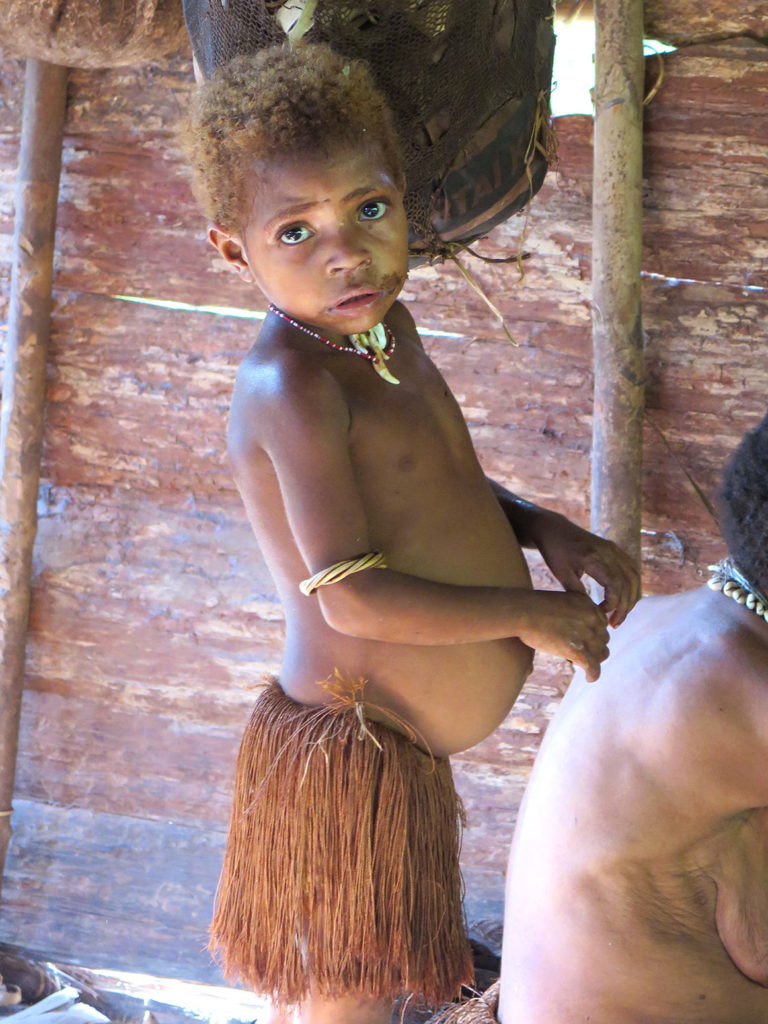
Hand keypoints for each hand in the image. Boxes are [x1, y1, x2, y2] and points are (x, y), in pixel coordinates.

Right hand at [517, 590, 609, 681]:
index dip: (594, 634)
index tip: (585, 641)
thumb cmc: (533, 607)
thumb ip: (573, 610)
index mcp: (588, 604)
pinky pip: (593, 667)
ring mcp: (586, 634)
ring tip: (586, 667)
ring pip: (601, 653)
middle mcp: (592, 618)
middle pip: (603, 639)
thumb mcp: (561, 601)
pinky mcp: (578, 650)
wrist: (523, 612)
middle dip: (594, 647)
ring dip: (594, 660)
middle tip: (582, 654)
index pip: (601, 624)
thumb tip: (573, 626)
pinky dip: (593, 674)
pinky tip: (590, 679)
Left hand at [528, 511, 640, 627]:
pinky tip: (624, 601)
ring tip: (620, 616)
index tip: (601, 615)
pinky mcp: (615, 550)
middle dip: (625, 606)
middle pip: (629, 582)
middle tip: (614, 625)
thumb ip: (577, 592)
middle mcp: (609, 551)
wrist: (554, 529)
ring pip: (634, 577)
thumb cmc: (554, 552)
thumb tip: (591, 613)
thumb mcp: (561, 574)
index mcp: (593, 557)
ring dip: (631, 599)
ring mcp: (614, 549)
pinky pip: (632, 570)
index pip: (615, 583)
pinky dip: (632, 587)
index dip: (613, 603)